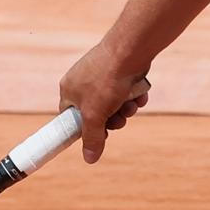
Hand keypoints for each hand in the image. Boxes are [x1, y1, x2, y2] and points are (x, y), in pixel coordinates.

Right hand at [58, 44, 151, 162]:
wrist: (131, 50)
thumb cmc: (107, 80)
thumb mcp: (95, 115)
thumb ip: (92, 137)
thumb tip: (89, 159)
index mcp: (69, 90)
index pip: (71, 118)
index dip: (85, 129)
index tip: (98, 136)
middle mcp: (83, 81)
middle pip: (97, 113)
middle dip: (112, 119)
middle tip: (119, 118)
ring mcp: (102, 75)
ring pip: (115, 103)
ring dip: (125, 108)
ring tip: (130, 103)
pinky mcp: (120, 70)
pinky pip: (126, 91)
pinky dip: (134, 95)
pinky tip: (139, 93)